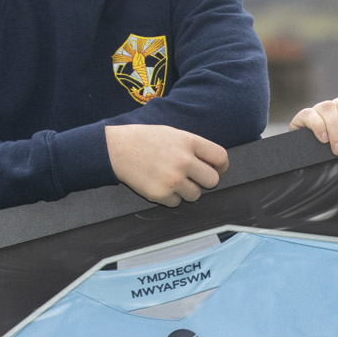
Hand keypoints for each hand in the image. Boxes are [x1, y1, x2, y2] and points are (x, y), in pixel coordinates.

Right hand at [106, 124, 228, 206]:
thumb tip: (214, 164)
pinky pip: (177, 203)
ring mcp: (173, 179)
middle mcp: (184, 161)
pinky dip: (171, 197)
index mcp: (189, 142)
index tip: (217, 170)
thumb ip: (194, 147)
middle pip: (213, 181)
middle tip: (193, 178)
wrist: (116, 149)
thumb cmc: (145, 140)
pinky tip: (160, 185)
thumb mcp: (173, 133)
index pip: (221, 158)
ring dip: (187, 191)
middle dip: (205, 181)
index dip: (221, 167)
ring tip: (172, 180)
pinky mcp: (161, 194)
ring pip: (196, 195)